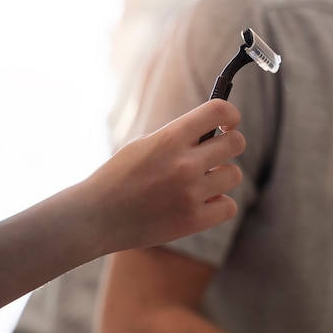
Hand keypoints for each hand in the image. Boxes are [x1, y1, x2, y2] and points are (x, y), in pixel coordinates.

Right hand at [84, 99, 245, 251]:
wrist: (96, 217)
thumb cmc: (118, 177)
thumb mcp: (143, 144)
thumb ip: (177, 137)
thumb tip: (212, 131)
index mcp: (169, 138)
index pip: (218, 111)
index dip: (230, 114)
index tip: (228, 123)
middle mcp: (184, 164)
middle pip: (236, 143)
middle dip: (229, 145)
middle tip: (215, 154)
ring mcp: (190, 194)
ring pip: (234, 175)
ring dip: (221, 176)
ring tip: (201, 182)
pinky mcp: (193, 221)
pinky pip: (228, 206)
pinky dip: (218, 204)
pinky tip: (201, 202)